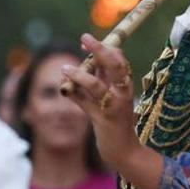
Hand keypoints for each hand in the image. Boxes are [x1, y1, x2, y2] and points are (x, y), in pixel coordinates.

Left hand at [61, 35, 140, 171]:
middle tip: (85, 37)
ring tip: (65, 68)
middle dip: (100, 50)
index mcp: (126, 85)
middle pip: (115, 66)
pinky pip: (85, 104)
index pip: (119, 60)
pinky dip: (73, 95)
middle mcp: (123, 93)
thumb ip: (99, 80)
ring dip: (80, 75)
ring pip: (97, 86)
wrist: (124, 150)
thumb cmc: (115, 121)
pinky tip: (63, 89)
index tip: (86, 40)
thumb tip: (84, 61)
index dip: (104, 47)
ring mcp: (114, 107)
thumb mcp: (110, 97)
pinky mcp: (103, 121)